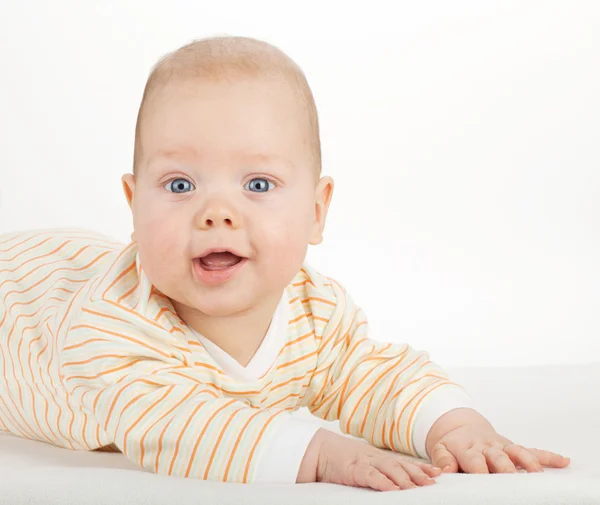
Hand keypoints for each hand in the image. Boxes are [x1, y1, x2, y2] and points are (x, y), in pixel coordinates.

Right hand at [313, 429, 441, 491]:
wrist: (318, 450)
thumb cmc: (340, 459)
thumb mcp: (362, 463)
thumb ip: (377, 470)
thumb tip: (395, 483)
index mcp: (378, 456)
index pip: (403, 461)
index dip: (421, 467)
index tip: (438, 472)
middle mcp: (374, 457)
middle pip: (401, 464)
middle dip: (418, 473)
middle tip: (433, 482)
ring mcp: (364, 462)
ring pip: (389, 469)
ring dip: (405, 478)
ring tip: (417, 488)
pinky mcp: (353, 469)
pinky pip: (370, 476)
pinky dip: (383, 482)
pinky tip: (392, 490)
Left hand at [428, 422, 570, 473]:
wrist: (460, 426)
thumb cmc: (452, 444)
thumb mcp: (440, 449)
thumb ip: (442, 460)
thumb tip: (444, 471)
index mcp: (467, 448)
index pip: (474, 461)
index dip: (479, 472)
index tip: (484, 482)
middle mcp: (487, 447)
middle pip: (499, 458)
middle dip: (506, 469)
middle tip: (514, 481)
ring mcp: (502, 446)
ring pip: (517, 452)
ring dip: (528, 462)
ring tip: (538, 473)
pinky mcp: (512, 447)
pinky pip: (532, 450)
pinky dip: (548, 456)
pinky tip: (563, 461)